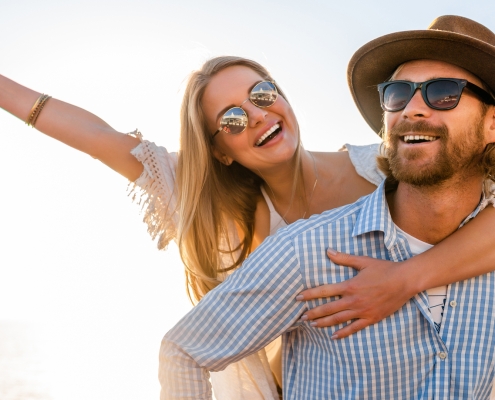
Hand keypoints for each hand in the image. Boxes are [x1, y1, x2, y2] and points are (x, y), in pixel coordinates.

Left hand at [297, 249, 416, 338]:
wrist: (405, 281)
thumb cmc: (384, 269)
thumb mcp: (363, 261)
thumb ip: (343, 258)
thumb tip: (328, 250)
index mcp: (350, 285)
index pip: (324, 291)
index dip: (310, 295)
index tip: (298, 297)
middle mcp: (354, 300)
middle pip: (328, 308)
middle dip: (313, 313)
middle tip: (301, 317)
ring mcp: (362, 311)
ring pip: (338, 319)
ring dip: (323, 323)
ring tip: (312, 325)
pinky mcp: (371, 318)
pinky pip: (354, 328)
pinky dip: (343, 333)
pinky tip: (333, 336)